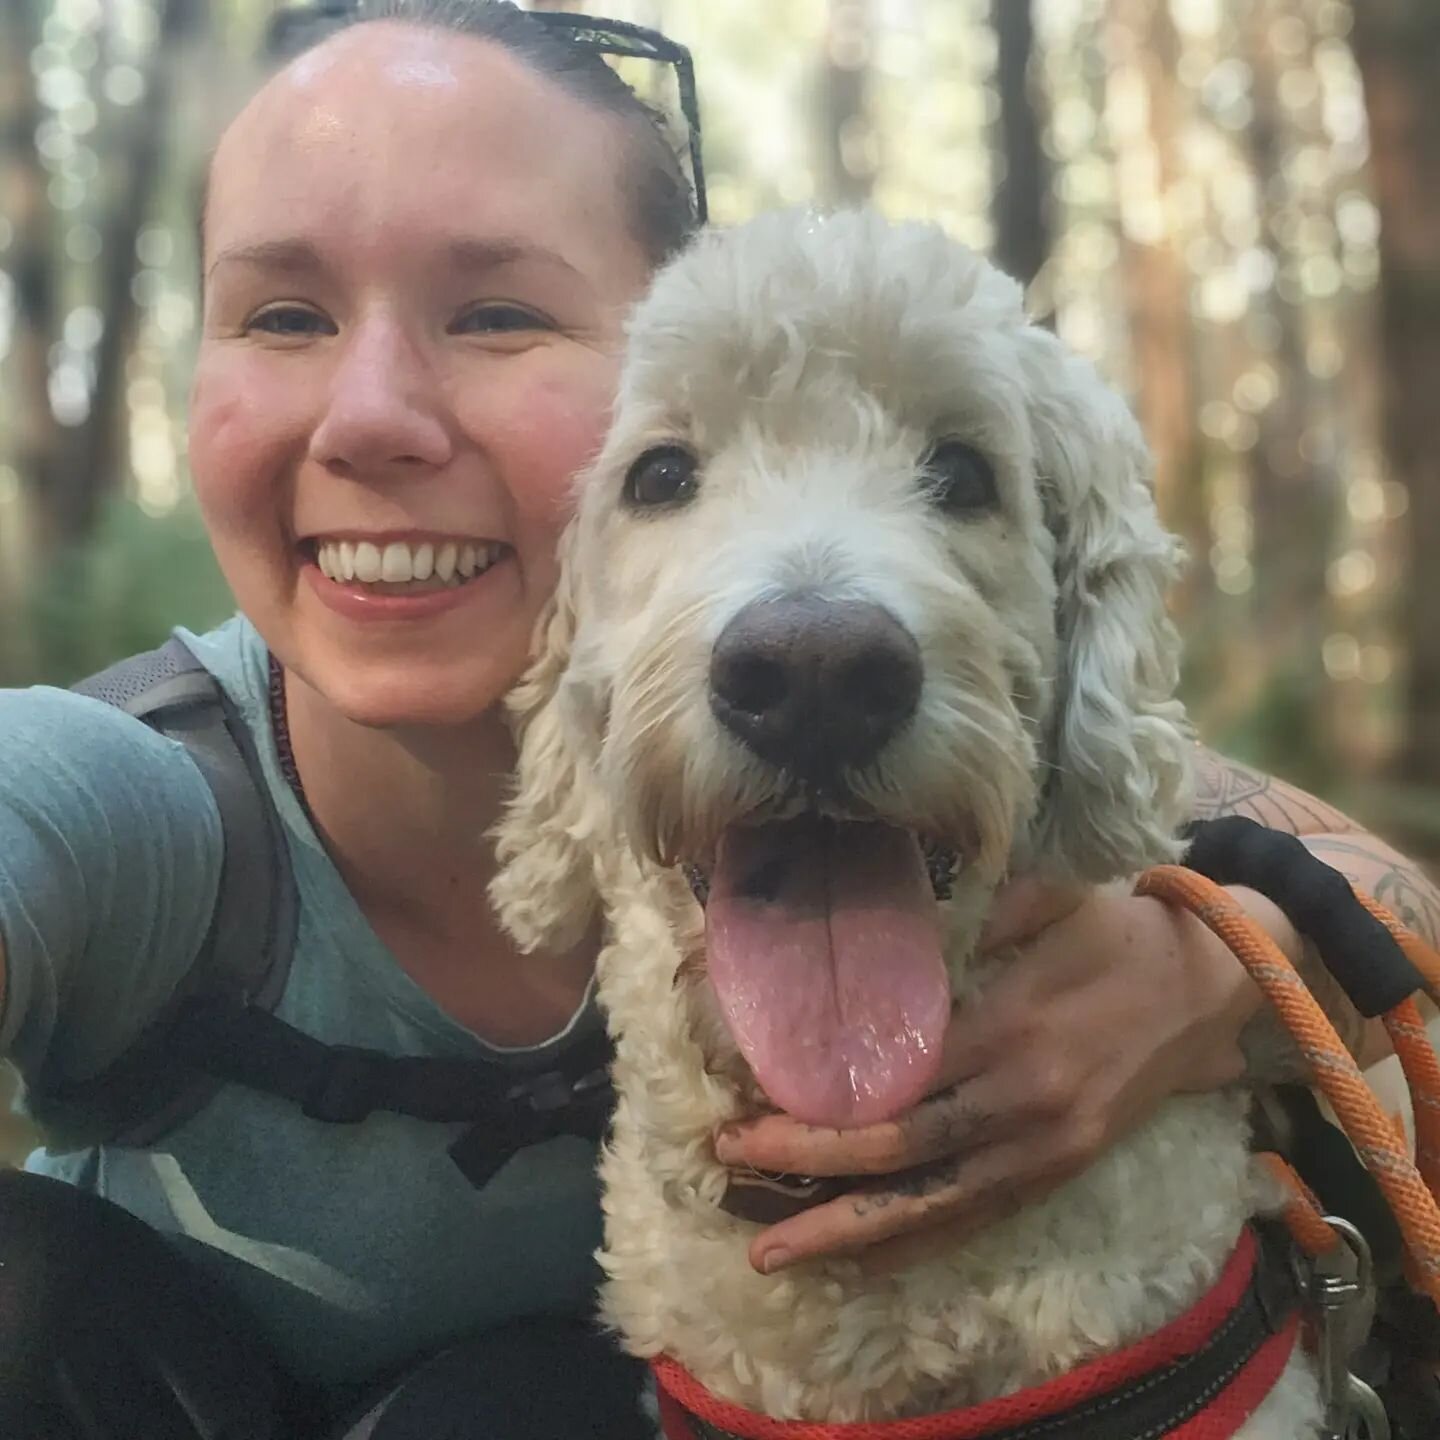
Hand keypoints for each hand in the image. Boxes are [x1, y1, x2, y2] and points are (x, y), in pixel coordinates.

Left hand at [714, 875, 1269, 1274]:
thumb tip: (890, 931)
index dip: (823, 1104)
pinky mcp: (1062, 1168)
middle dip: (811, 1168)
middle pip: (903, 1151)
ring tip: (775, 1249)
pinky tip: (864, 1260)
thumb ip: (973, 915)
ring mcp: (1047, 1147)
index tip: (751, 1104)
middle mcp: (1025, 1101)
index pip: (897, 1082)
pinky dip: (918, 1242)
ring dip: (851, 1232)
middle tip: (732, 1163)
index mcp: (1012, 1028)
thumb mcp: (1050, 896)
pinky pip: (979, 1216)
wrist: (1216, 987)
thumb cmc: (1120, 931)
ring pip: (935, 1203)